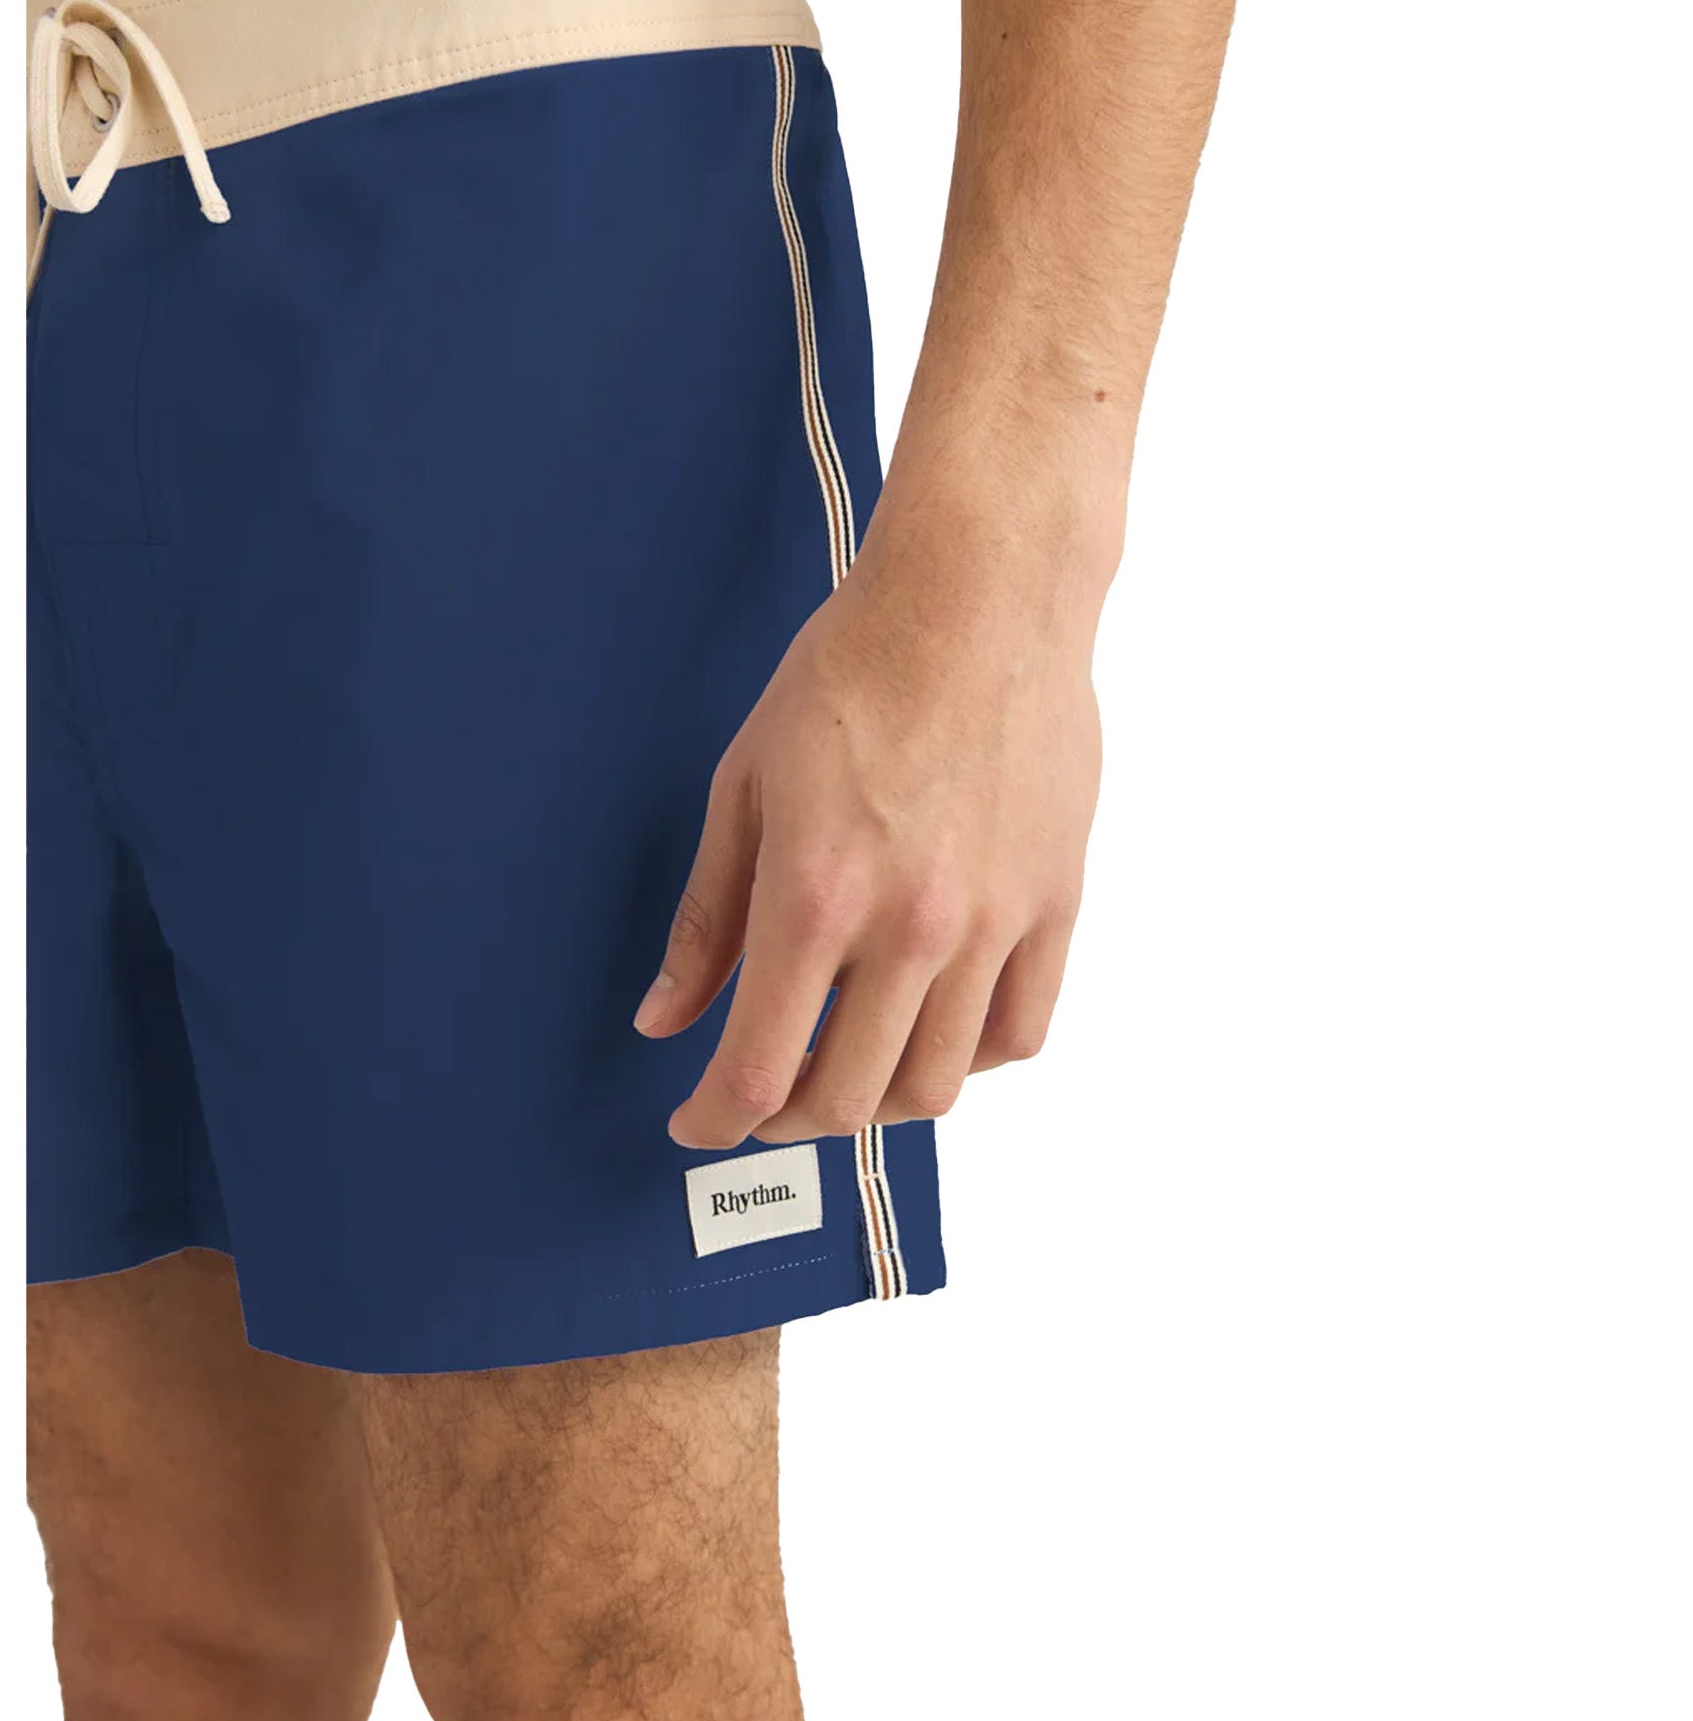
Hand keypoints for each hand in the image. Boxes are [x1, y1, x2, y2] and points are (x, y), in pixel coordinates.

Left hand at [635, 528, 1102, 1149]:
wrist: (977, 597)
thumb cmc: (854, 670)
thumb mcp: (743, 788)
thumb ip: (705, 920)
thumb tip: (665, 1017)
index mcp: (817, 896)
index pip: (759, 1071)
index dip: (715, 1121)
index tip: (697, 1123)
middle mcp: (911, 927)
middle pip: (846, 1098)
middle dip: (784, 1119)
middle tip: (761, 1093)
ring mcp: (993, 923)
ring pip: (936, 1086)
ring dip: (874, 1101)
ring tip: (843, 1065)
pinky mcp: (1054, 904)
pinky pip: (1018, 1033)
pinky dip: (967, 1059)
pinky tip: (929, 1028)